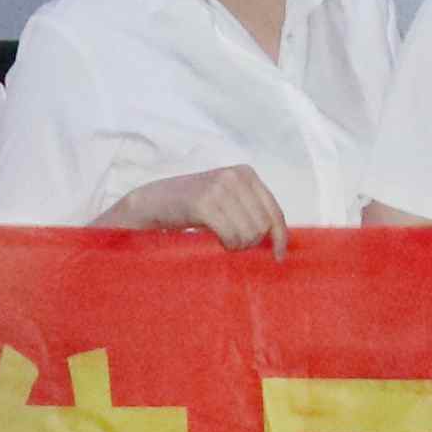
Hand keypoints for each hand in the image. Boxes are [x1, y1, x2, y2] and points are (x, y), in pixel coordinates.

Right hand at [103, 166, 292, 252]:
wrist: (152, 202)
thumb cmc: (191, 206)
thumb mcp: (226, 199)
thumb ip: (250, 209)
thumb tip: (279, 239)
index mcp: (246, 173)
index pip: (274, 210)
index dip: (280, 237)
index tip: (278, 257)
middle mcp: (236, 176)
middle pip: (263, 225)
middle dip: (251, 243)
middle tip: (232, 245)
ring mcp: (220, 188)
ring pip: (250, 232)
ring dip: (238, 246)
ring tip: (222, 241)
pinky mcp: (205, 203)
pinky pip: (232, 236)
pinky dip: (227, 245)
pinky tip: (216, 241)